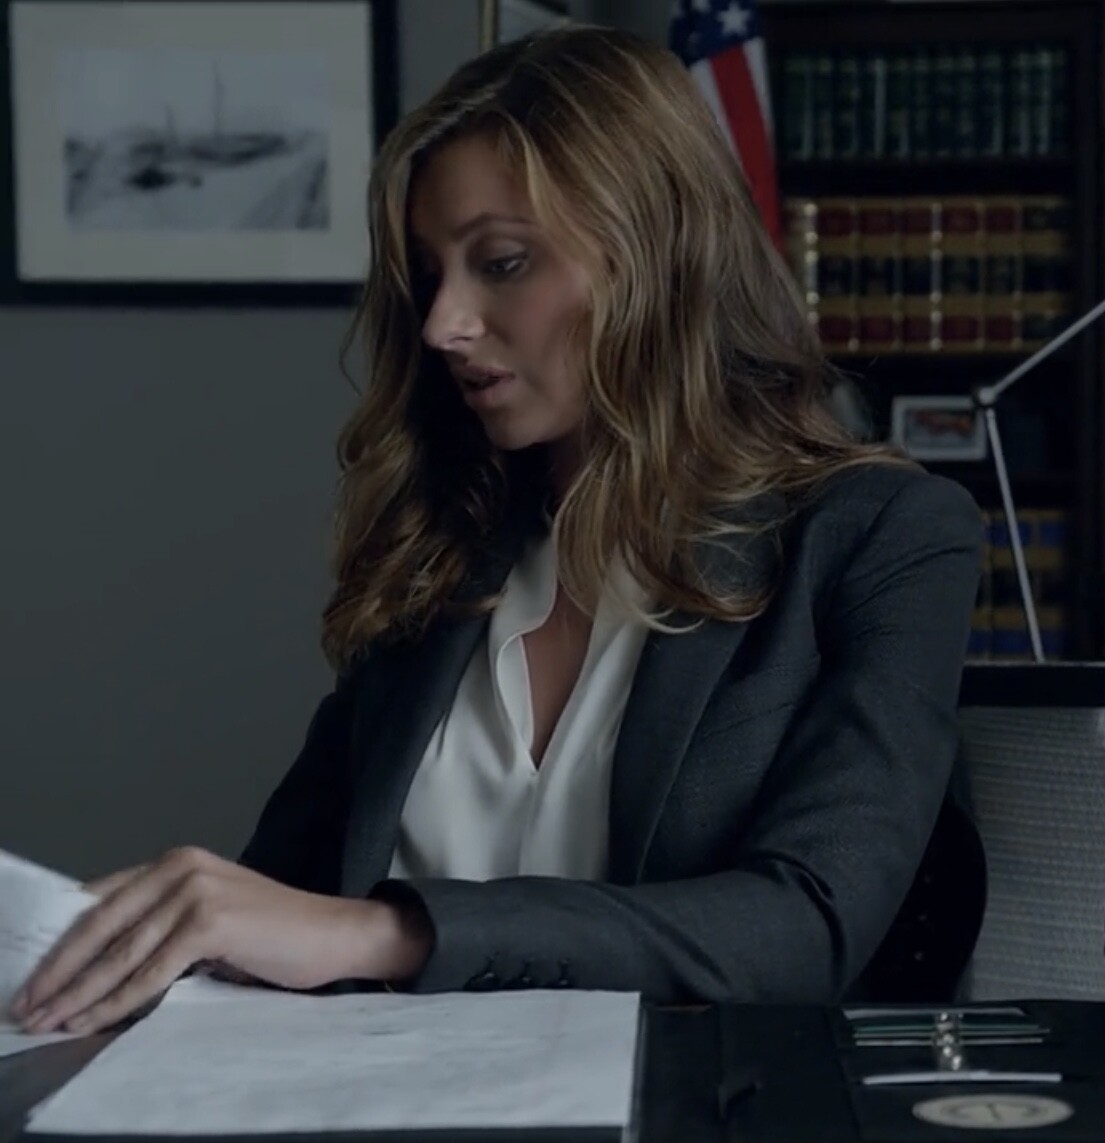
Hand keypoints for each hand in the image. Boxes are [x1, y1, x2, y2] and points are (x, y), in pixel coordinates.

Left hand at [7, 846, 407, 1035]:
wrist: (330, 934)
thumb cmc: (271, 933)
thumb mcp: (206, 917)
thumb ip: (161, 924)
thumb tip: (97, 962)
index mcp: (176, 861)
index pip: (100, 902)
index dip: (61, 944)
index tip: (32, 979)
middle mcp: (181, 867)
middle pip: (100, 925)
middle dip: (58, 973)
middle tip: (25, 1008)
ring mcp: (196, 891)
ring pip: (119, 952)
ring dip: (77, 994)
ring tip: (48, 1022)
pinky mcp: (211, 921)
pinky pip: (150, 971)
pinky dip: (116, 1001)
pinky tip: (92, 1021)